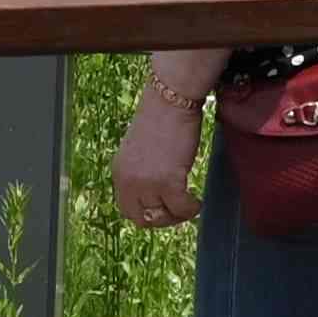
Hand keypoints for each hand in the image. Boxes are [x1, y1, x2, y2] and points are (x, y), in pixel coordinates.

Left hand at [113, 85, 204, 230]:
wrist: (171, 97)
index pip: (127, 209)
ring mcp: (145, 183)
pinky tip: (198, 201)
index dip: (147, 212)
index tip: (164, 206)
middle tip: (179, 208)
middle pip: (142, 218)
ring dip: (179, 214)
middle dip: (163, 218)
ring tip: (190, 203)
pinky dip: (192, 208)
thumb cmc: (162, 117)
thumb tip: (156, 194)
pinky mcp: (167, 181)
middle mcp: (127, 181)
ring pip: (162, 217)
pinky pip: (182, 208)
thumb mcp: (141, 151)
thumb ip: (141, 173)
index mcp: (119, 172)